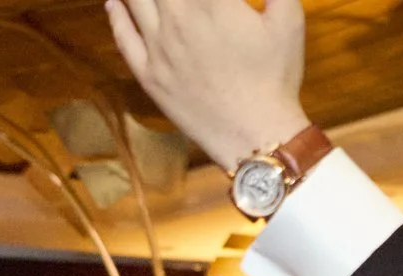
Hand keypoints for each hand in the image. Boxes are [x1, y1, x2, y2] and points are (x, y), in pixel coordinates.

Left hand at [107, 0, 309, 168]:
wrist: (254, 134)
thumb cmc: (276, 77)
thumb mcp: (289, 18)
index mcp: (214, 2)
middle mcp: (179, 19)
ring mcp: (159, 48)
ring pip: (134, 0)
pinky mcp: (149, 75)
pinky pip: (123, 38)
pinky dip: (116, 15)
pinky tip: (113, 1)